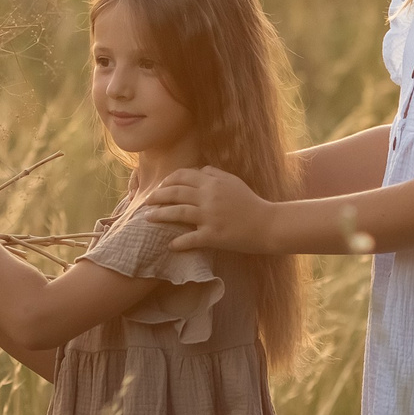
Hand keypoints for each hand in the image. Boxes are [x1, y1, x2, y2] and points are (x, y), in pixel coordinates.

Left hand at [141, 166, 273, 252]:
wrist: (267, 224)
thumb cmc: (250, 203)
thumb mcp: (234, 182)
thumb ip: (215, 173)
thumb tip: (199, 169)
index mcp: (213, 182)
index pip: (183, 176)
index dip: (167, 181)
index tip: (159, 188)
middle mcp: (208, 197)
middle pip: (176, 193)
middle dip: (157, 197)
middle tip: (146, 202)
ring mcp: (210, 217)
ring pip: (178, 213)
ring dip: (160, 216)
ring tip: (148, 219)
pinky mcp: (213, 235)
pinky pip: (190, 238)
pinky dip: (178, 242)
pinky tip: (170, 245)